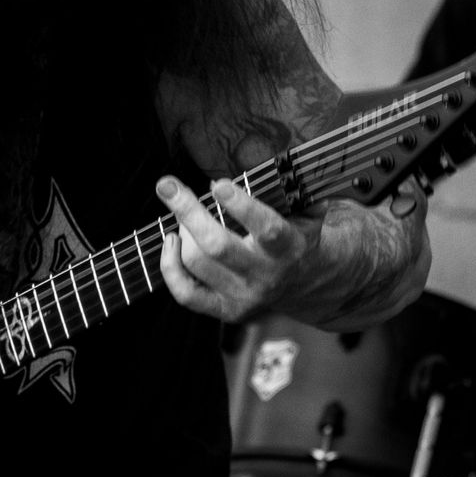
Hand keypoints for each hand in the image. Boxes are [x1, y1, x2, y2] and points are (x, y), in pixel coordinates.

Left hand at [154, 175, 319, 321]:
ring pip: (197, 263)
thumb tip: (267, 166)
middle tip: (168, 186)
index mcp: (288, 247)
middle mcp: (265, 275)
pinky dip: (170, 265)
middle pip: (217, 246)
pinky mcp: (226, 310)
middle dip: (188, 212)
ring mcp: (243, 296)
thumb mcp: (307, 211)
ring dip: (183, 230)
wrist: (307, 283)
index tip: (218, 184)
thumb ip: (292, 190)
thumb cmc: (298, 236)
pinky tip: (171, 241)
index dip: (241, 206)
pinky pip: (186, 293)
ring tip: (183, 213)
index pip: (266, 229)